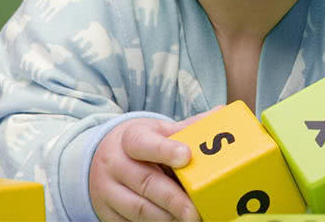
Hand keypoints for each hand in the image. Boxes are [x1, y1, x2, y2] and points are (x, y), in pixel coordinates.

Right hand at [89, 108, 219, 221]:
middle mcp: (115, 163)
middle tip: (195, 211)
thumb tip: (222, 113)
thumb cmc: (142, 143)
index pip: (144, 144)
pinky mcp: (106, 211)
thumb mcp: (159, 130)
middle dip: (173, 199)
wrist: (103, 155)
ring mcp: (107, 189)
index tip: (187, 156)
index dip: (165, 150)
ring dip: (166, 216)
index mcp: (130, 138)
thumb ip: (188, 127)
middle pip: (145, 182)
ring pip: (138, 208)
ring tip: (189, 219)